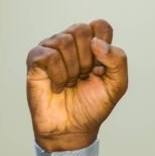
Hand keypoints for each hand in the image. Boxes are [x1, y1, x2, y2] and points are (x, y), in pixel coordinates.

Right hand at [26, 20, 127, 151]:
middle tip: (83, 77)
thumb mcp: (116, 86)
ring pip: (64, 41)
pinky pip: (49, 56)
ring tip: (70, 83)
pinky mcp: (35, 59)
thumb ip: (118, 61)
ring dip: (72, 70)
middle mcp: (71, 43)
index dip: (103, 46)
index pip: (100, 26)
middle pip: (81, 30)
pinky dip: (58, 75)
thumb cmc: (92, 106)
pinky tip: (58, 86)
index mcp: (92, 46)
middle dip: (87, 60)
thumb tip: (97, 43)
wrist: (72, 129)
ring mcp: (51, 48)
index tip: (101, 69)